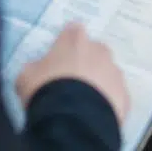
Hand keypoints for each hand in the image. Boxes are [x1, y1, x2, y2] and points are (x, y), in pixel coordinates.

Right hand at [15, 21, 129, 123]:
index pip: (72, 31)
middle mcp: (99, 51)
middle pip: (94, 51)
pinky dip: (107, 102)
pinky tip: (94, 114)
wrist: (73, 121)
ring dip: (98, 82)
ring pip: (107, 73)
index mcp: (74, 39)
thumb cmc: (46, 90)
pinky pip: (115, 96)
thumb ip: (35, 67)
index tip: (59, 56)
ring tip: (83, 102)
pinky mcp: (125, 96)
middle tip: (71, 81)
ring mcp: (115, 73)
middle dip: (85, 62)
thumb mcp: (26, 76)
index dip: (66, 44)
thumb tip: (37, 70)